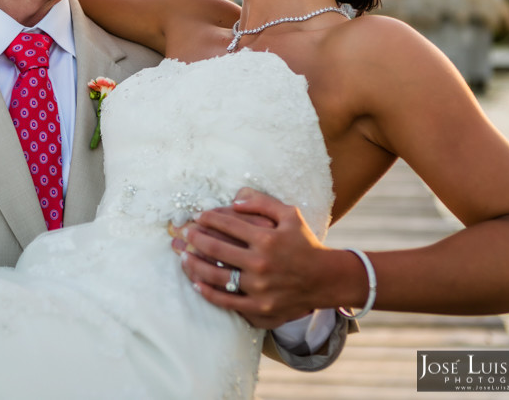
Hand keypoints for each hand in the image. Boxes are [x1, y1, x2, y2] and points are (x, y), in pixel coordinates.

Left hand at [170, 188, 327, 328]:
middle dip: (194, 238)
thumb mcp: (290, 214)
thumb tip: (233, 200)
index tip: (197, 216)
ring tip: (182, 257)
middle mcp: (261, 263)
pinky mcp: (259, 308)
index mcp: (267, 239)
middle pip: (216, 248)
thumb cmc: (305, 243)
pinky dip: (208, 292)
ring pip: (216, 276)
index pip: (227, 224)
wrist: (326, 279)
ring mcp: (259, 288)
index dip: (208, 218)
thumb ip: (262, 202)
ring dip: (194, 265)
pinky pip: (226, 301)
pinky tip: (196, 282)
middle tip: (183, 233)